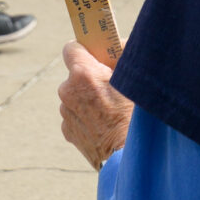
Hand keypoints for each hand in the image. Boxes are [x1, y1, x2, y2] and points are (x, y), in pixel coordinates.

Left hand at [59, 41, 133, 169]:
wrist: (127, 156)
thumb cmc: (133, 114)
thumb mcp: (133, 77)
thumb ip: (123, 54)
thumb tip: (118, 43)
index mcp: (82, 74)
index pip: (71, 48)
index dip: (83, 49)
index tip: (93, 53)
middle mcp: (68, 92)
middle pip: (74, 74)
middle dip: (88, 76)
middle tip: (109, 84)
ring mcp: (66, 113)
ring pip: (74, 96)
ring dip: (86, 97)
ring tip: (108, 108)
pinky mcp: (67, 132)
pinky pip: (74, 115)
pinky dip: (85, 115)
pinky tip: (102, 123)